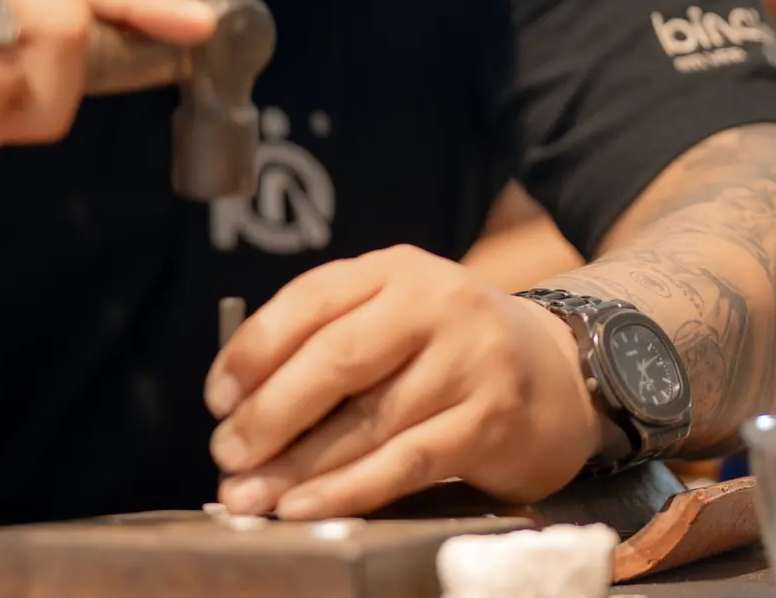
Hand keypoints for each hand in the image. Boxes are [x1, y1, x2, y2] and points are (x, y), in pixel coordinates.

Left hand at [206, 246, 607, 518]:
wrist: (558, 373)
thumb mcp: (392, 314)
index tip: (217, 397)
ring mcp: (467, 362)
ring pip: (367, 421)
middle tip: (227, 454)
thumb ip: (327, 338)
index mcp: (392, 270)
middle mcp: (432, 305)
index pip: (308, 300)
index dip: (254, 350)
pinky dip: (349, 489)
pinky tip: (306, 506)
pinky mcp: (490, 421)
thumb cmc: (446, 347)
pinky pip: (406, 462)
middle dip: (270, 414)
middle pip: (334, 360)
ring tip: (251, 495)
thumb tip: (240, 403)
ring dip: (300, 466)